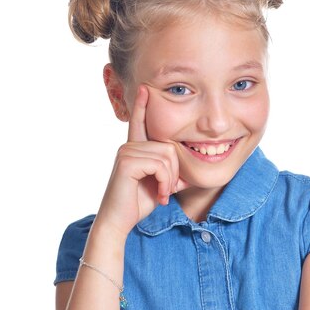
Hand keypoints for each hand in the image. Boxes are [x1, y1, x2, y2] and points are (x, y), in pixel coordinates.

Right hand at [94, 85, 190, 237]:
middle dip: (175, 172)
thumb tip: (190, 168)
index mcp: (134, 148)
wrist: (119, 221)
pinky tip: (158, 196)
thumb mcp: (160, 184)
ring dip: (170, 180)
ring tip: (162, 194)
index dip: (143, 106)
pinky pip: (161, 166)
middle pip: (169, 146)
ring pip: (167, 157)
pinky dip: (165, 183)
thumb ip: (170, 171)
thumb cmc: (138, 203)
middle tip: (166, 191)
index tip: (146, 88)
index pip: (139, 123)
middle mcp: (128, 146)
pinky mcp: (127, 162)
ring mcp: (127, 152)